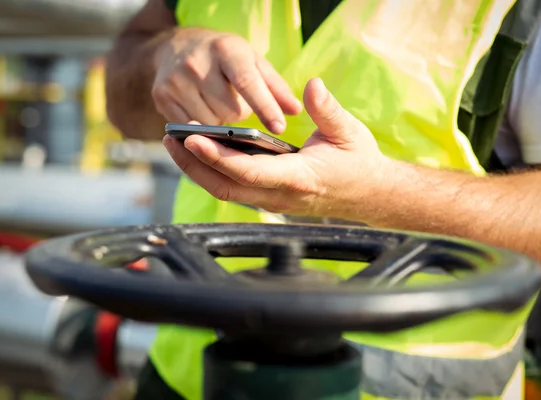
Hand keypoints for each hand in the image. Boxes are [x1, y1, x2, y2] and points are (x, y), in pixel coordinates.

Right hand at [152, 27, 301, 133]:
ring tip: (218, 103)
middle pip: (231, 110)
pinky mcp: (161, 96)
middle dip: (240, 113)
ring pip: (212, 123)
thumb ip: (276, 87)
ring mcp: (176, 80)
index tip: (280, 128)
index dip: (265, 107)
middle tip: (236, 101)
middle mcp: (197, 62)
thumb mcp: (252, 61)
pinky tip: (203, 109)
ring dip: (222, 121)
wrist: (175, 47)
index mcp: (226, 49)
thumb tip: (295, 111)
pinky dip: (203, 125)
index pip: (248, 83)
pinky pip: (192, 127)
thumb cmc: (224, 58)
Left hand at [163, 78, 391, 220]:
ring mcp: (273, 201)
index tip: (191, 141)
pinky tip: (202, 152)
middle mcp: (280, 196)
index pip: (248, 172)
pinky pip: (235, 188)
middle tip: (170, 139)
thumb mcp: (349, 131)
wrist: (370, 194)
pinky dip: (214, 171)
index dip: (217, 158)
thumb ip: (327, 109)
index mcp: (298, 178)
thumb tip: (312, 85)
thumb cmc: (359, 162)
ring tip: (177, 143)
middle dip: (194, 165)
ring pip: (226, 190)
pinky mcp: (270, 199)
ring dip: (199, 169)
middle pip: (225, 187)